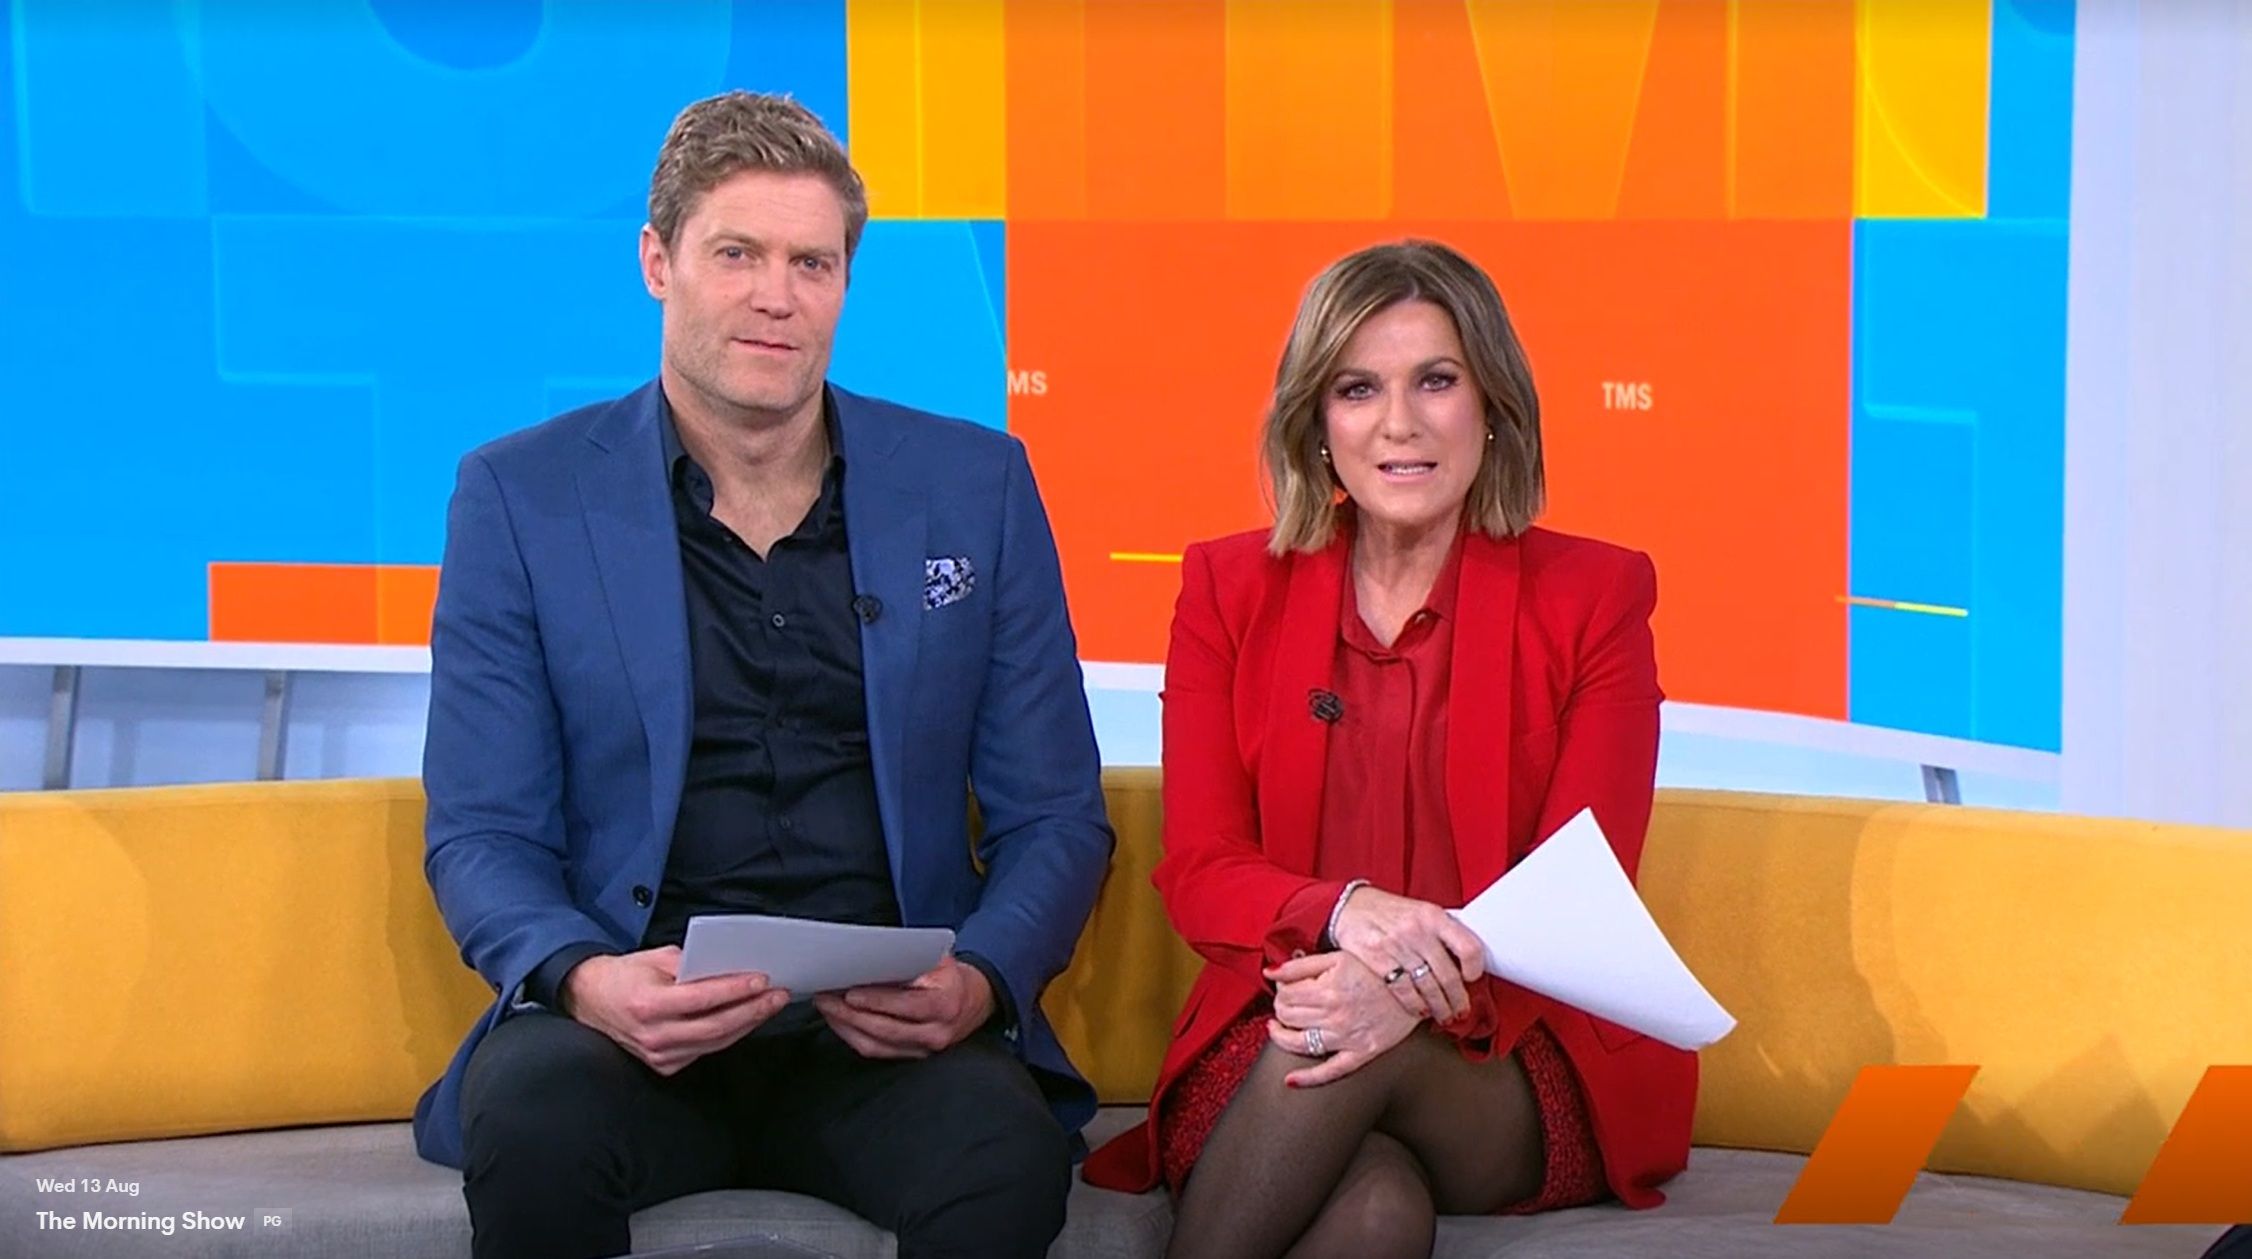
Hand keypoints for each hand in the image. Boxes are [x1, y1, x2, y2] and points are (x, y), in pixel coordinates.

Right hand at [560, 946, 789, 1075]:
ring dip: (746, 1024)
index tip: (762, 980)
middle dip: (752, 1010)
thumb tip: (729, 968)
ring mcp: (658, 1055)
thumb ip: (691, 966)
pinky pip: (704, 1051)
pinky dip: (728, 1035)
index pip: (702, 999)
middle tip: (778, 995)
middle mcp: (653, 1035)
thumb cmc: (624, 975)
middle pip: (715, 1026)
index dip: (735, 990)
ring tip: (769, 1006)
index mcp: (648, 1004)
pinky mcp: (664, 1065)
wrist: (589, 1000)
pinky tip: (745, 1020)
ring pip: (715, 1043)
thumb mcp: (655, 959)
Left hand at [812, 955, 994, 1059]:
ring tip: (826, 1008)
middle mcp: (936, 1033)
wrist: (974, 1001)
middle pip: (884, 1030)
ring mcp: (924, 1050)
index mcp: (945, 1005)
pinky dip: (853, 1036)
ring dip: (846, 1027)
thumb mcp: (939, 960)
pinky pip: (877, 1052)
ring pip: (876, 1046)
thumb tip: (869, 959)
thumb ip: (911, 961)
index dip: (876, 1001)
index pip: (905, 1007)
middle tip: (826, 998)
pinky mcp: (912, 1057)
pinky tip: (840, 1021)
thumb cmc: (950, 977)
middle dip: (850, 1015)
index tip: (849, 993)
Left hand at [1264, 952, 1419, 1086]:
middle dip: (1281, 1008)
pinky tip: (1291, 1080)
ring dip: (1281, 1036)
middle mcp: (1335, 1015)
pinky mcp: (1361, 1053)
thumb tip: (1269, 973)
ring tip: (1278, 1028)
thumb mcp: (1337, 957)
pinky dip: (1308, 1078)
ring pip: (1299, 1043)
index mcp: (1328, 989)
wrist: (1414, 988)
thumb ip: (1300, 965)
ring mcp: (1347, 1037)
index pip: (1284, 994)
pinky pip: (1330, 1071)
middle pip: (1288, 1016)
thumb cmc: (1375, 969)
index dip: (1280, 989)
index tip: (1285, 986)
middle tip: (1286, 1002)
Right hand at [1329, 885, 1487, 1022]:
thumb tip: (1467, 961)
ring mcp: (1397, 946)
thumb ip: (1443, 932)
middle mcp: (1418, 930)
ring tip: (1443, 1016)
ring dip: (1439, 1008)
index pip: (1468, 947)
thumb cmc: (1390, 912)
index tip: (1472, 978)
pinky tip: (1420, 1010)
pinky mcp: (1377, 959)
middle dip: (1458, 1000)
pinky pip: (1404, 991)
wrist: (1350, 906)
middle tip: (1460, 1011)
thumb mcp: (1421, 911)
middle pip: (1448, 975)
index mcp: (1434, 916)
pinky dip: (1415, 1005)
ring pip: (1428, 987)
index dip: (1475, 968)